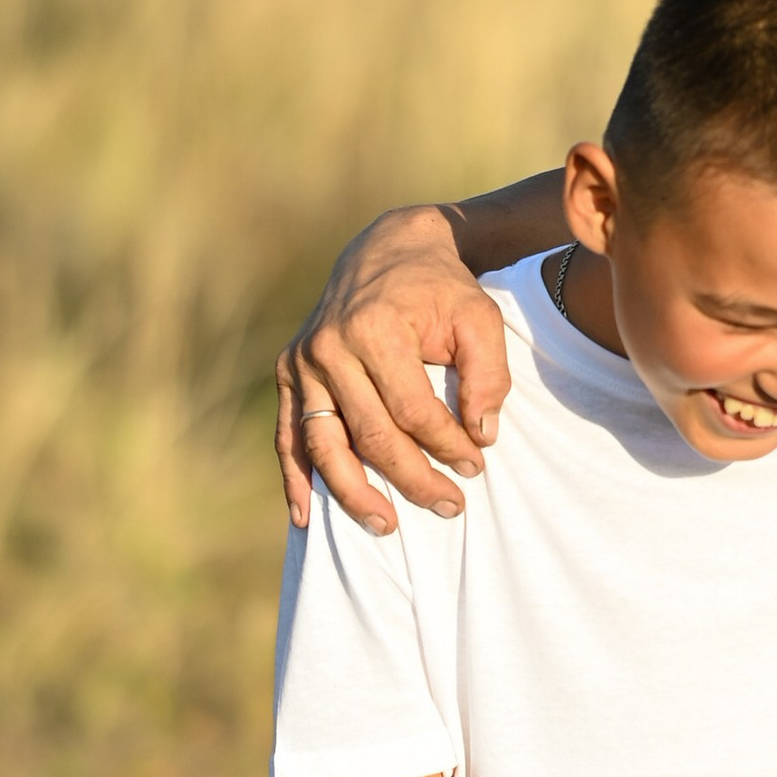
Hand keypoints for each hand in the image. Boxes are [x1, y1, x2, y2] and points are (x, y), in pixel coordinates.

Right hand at [276, 205, 516, 536]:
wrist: (389, 250)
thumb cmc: (442, 288)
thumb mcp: (480, 317)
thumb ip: (489, 375)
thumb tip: (481, 434)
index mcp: (374, 331)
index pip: (413, 411)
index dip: (448, 445)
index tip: (476, 466)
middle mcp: (328, 348)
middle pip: (370, 436)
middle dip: (413, 478)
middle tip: (451, 506)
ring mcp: (301, 362)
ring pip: (323, 445)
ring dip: (352, 494)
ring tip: (386, 526)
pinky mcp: (288, 372)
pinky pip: (287, 435)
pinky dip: (295, 477)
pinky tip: (305, 517)